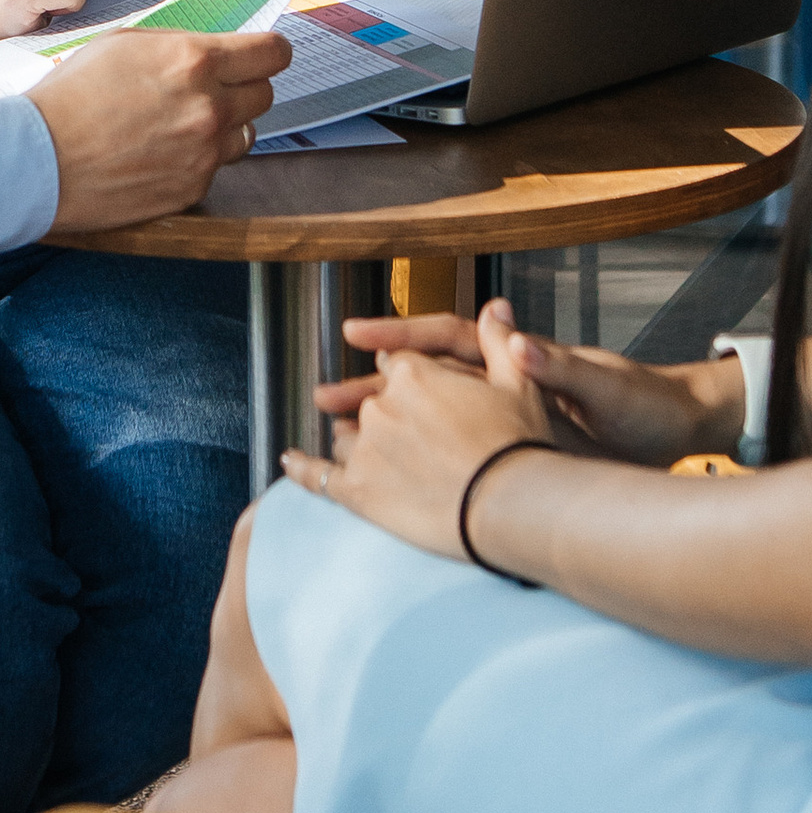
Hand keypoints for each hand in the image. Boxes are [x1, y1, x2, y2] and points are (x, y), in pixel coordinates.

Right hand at [39, 27, 288, 231]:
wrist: (39, 158)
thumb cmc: (71, 96)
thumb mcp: (124, 43)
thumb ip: (178, 44)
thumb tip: (212, 47)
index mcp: (194, 61)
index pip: (272, 53)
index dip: (270, 51)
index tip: (264, 55)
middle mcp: (209, 107)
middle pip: (265, 94)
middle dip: (245, 88)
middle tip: (214, 89)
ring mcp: (204, 153)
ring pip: (246, 134)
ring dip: (226, 127)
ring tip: (183, 124)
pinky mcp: (192, 189)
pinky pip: (215, 168)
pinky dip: (198, 159)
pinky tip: (162, 153)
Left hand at [282, 297, 559, 556]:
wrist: (513, 505)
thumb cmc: (521, 445)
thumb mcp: (519, 384)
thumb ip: (499, 343)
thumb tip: (496, 306)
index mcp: (413, 373)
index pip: (397, 366)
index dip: (411, 383)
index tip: (423, 397)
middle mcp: (382, 405)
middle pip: (371, 402)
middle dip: (389, 417)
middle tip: (412, 440)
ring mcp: (366, 448)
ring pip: (348, 436)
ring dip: (360, 444)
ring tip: (382, 463)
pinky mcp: (357, 491)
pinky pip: (318, 476)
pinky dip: (301, 468)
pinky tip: (290, 461)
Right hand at [314, 304, 745, 468]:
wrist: (679, 432)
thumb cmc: (645, 406)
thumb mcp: (604, 388)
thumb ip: (557, 366)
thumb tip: (514, 340)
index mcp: (521, 358)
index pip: (449, 336)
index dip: (401, 335)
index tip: (357, 336)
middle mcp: (506, 381)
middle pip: (427, 378)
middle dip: (376, 387)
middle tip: (326, 399)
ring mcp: (507, 415)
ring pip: (433, 415)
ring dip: (391, 425)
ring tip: (343, 443)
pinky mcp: (516, 447)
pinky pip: (456, 448)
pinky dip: (422, 460)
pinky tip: (393, 481)